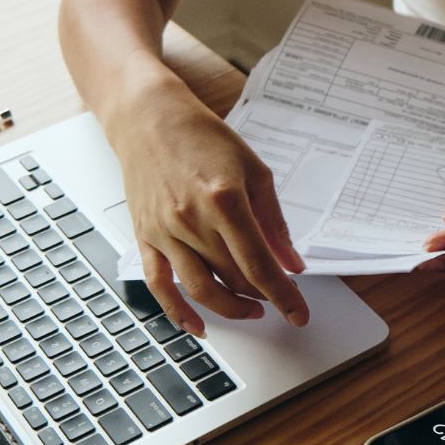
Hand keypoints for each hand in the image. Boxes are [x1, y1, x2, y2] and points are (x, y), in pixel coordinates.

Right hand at [106, 80, 307, 334]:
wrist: (149, 118)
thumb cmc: (202, 138)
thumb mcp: (254, 170)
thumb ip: (274, 222)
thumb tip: (291, 263)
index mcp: (225, 200)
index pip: (259, 264)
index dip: (283, 296)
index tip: (299, 314)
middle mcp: (192, 220)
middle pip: (234, 278)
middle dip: (262, 296)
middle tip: (279, 299)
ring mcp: (165, 231)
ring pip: (201, 288)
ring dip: (230, 308)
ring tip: (251, 310)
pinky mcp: (145, 237)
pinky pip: (159, 285)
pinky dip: (177, 311)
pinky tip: (198, 326)